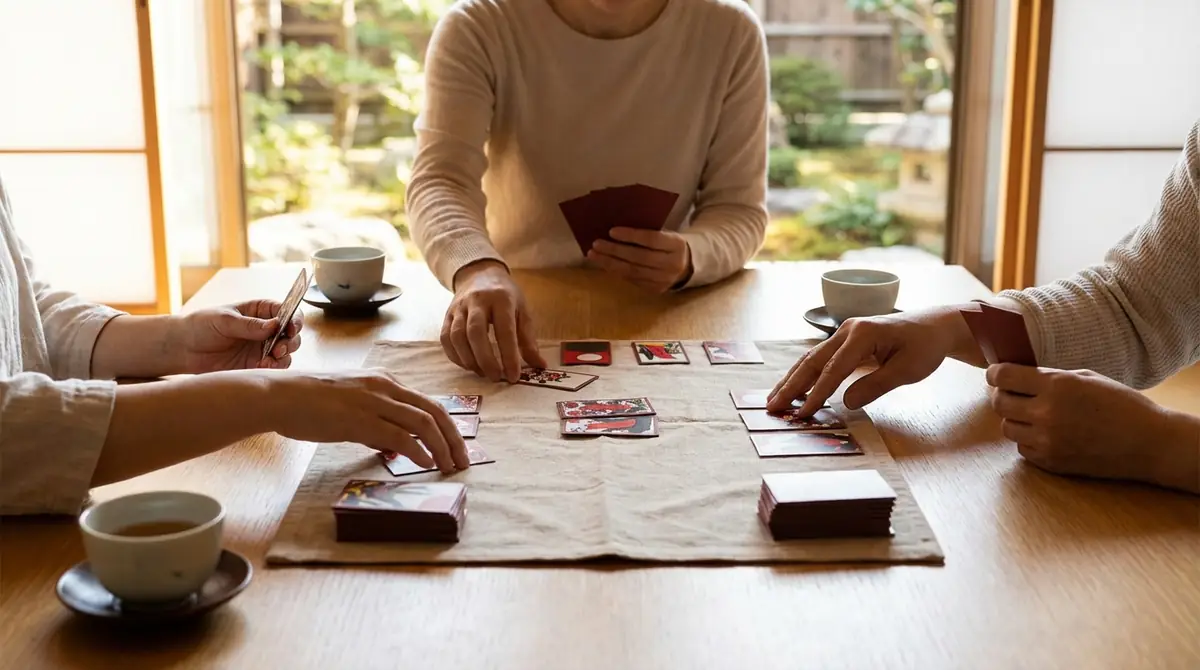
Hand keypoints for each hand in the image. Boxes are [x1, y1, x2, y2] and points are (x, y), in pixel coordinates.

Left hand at [176, 300, 302, 372]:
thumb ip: (250, 324)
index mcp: (260, 311)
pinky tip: (262, 366)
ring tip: (271, 358)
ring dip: (284, 355)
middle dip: (290, 341)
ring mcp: (262, 347)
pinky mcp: (256, 364)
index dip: (293, 319)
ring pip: (286, 351)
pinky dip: (273, 367)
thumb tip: (275, 325)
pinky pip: (273, 367)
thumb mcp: (225, 320)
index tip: (291, 327)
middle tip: (279, 348)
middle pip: (291, 333)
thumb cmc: (202, 325)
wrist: (184, 348)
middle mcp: (266, 329)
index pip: (286, 311)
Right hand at [268, 369, 469, 472]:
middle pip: (433, 411)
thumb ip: (374, 422)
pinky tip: (427, 464)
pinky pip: (399, 436)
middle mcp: (383, 386)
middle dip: (454, 437)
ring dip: (442, 447)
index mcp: (383, 380)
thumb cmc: (308, 402)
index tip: (456, 446)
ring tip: (450, 467)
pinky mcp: (359, 419)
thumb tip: (394, 445)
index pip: (426, 402)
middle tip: (464, 460)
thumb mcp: (350, 403)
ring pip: (422, 422)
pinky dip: (418, 451)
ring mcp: (372, 401)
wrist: (278, 396)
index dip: (446, 426)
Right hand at [443, 260, 546, 381]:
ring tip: (483, 373)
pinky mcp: (447, 315)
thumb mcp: (522, 311)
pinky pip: (445, 338)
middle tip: (496, 378)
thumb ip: (528, 339)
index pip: (504, 330)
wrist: (479, 274)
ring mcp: (459, 307)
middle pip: (475, 333)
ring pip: (457, 336)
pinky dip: (455, 356)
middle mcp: (477, 301)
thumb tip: (540, 366)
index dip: (509, 355)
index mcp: (501, 299)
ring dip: (469, 360)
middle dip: (486, 359)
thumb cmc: (505, 296)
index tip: (514, 376)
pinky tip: (468, 365)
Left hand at [587, 228, 691, 292]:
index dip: (631, 236)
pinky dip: (616, 271)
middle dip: (615, 250)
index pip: (651, 240)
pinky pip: (632, 280)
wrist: (690, 265)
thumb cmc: (671, 244)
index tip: (611, 231)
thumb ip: (648, 232)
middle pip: (639, 257)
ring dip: (610, 263)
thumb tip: (615, 229)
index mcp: (677, 245)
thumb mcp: (667, 234)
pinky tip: (604, 264)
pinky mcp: (656, 290)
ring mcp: (664, 280)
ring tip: (593, 254)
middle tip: (596, 243)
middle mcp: (672, 265)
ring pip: (633, 271)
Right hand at [768, 308, 967, 415]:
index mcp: (862, 334)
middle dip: (791, 386)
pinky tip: (793, 389)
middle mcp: (846, 330)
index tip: (803, 413)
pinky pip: (819, 360)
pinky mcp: (844, 342)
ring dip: (791, 380)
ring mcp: (843, 334)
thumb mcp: (907, 370)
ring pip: (810, 359)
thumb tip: (846, 402)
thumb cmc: (924, 347)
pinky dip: (804, 375)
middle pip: (812, 361)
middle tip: (772, 407)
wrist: (934, 327)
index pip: (833, 369)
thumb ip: (876, 385)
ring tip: (774, 400)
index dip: (817, 393)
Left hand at [987, 364, 1192, 486]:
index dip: (995, 374)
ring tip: (1034, 415)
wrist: (1149, 443)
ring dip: (1016, 419)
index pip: (1003, 376)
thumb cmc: (1121, 404)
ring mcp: (1047, 441)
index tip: (996, 375)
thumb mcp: (1086, 378)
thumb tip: (1018, 374)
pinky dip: (1029, 441)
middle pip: (999, 403)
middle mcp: (1046, 413)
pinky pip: (1023, 449)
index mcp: (1056, 386)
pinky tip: (1047, 434)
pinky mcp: (1051, 463)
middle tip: (1012, 394)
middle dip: (1002, 396)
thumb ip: (1050, 376)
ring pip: (1008, 428)